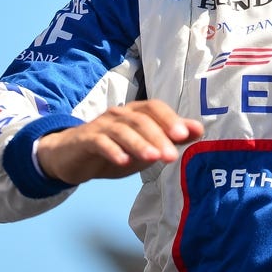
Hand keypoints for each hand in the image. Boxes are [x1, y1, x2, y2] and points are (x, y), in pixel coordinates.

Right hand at [36, 100, 203, 183]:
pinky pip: (100, 142)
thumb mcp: (146, 145)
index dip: (170, 119)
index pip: (155, 108)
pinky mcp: (86, 139)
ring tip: (153, 159)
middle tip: (171, 156)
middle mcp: (119, 113)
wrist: (73, 157)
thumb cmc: (116, 149)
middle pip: (141, 120)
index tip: (185, 136)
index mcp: (136, 112)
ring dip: (139, 144)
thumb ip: (171, 137)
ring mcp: (101, 125)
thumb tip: (198, 129)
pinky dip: (112, 150)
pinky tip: (123, 163)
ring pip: (122, 130)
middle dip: (158, 137)